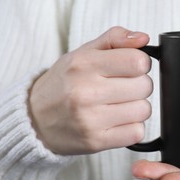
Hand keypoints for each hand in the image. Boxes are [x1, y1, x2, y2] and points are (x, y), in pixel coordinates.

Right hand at [29, 27, 152, 154]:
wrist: (34, 118)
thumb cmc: (64, 83)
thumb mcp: (83, 53)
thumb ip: (115, 39)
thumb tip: (143, 38)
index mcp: (84, 64)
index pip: (138, 62)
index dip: (141, 64)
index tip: (132, 68)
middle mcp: (86, 92)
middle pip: (145, 86)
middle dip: (140, 85)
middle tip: (123, 88)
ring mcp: (91, 119)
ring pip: (144, 110)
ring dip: (137, 108)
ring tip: (119, 105)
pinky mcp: (96, 141)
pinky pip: (137, 133)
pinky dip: (132, 127)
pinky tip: (117, 121)